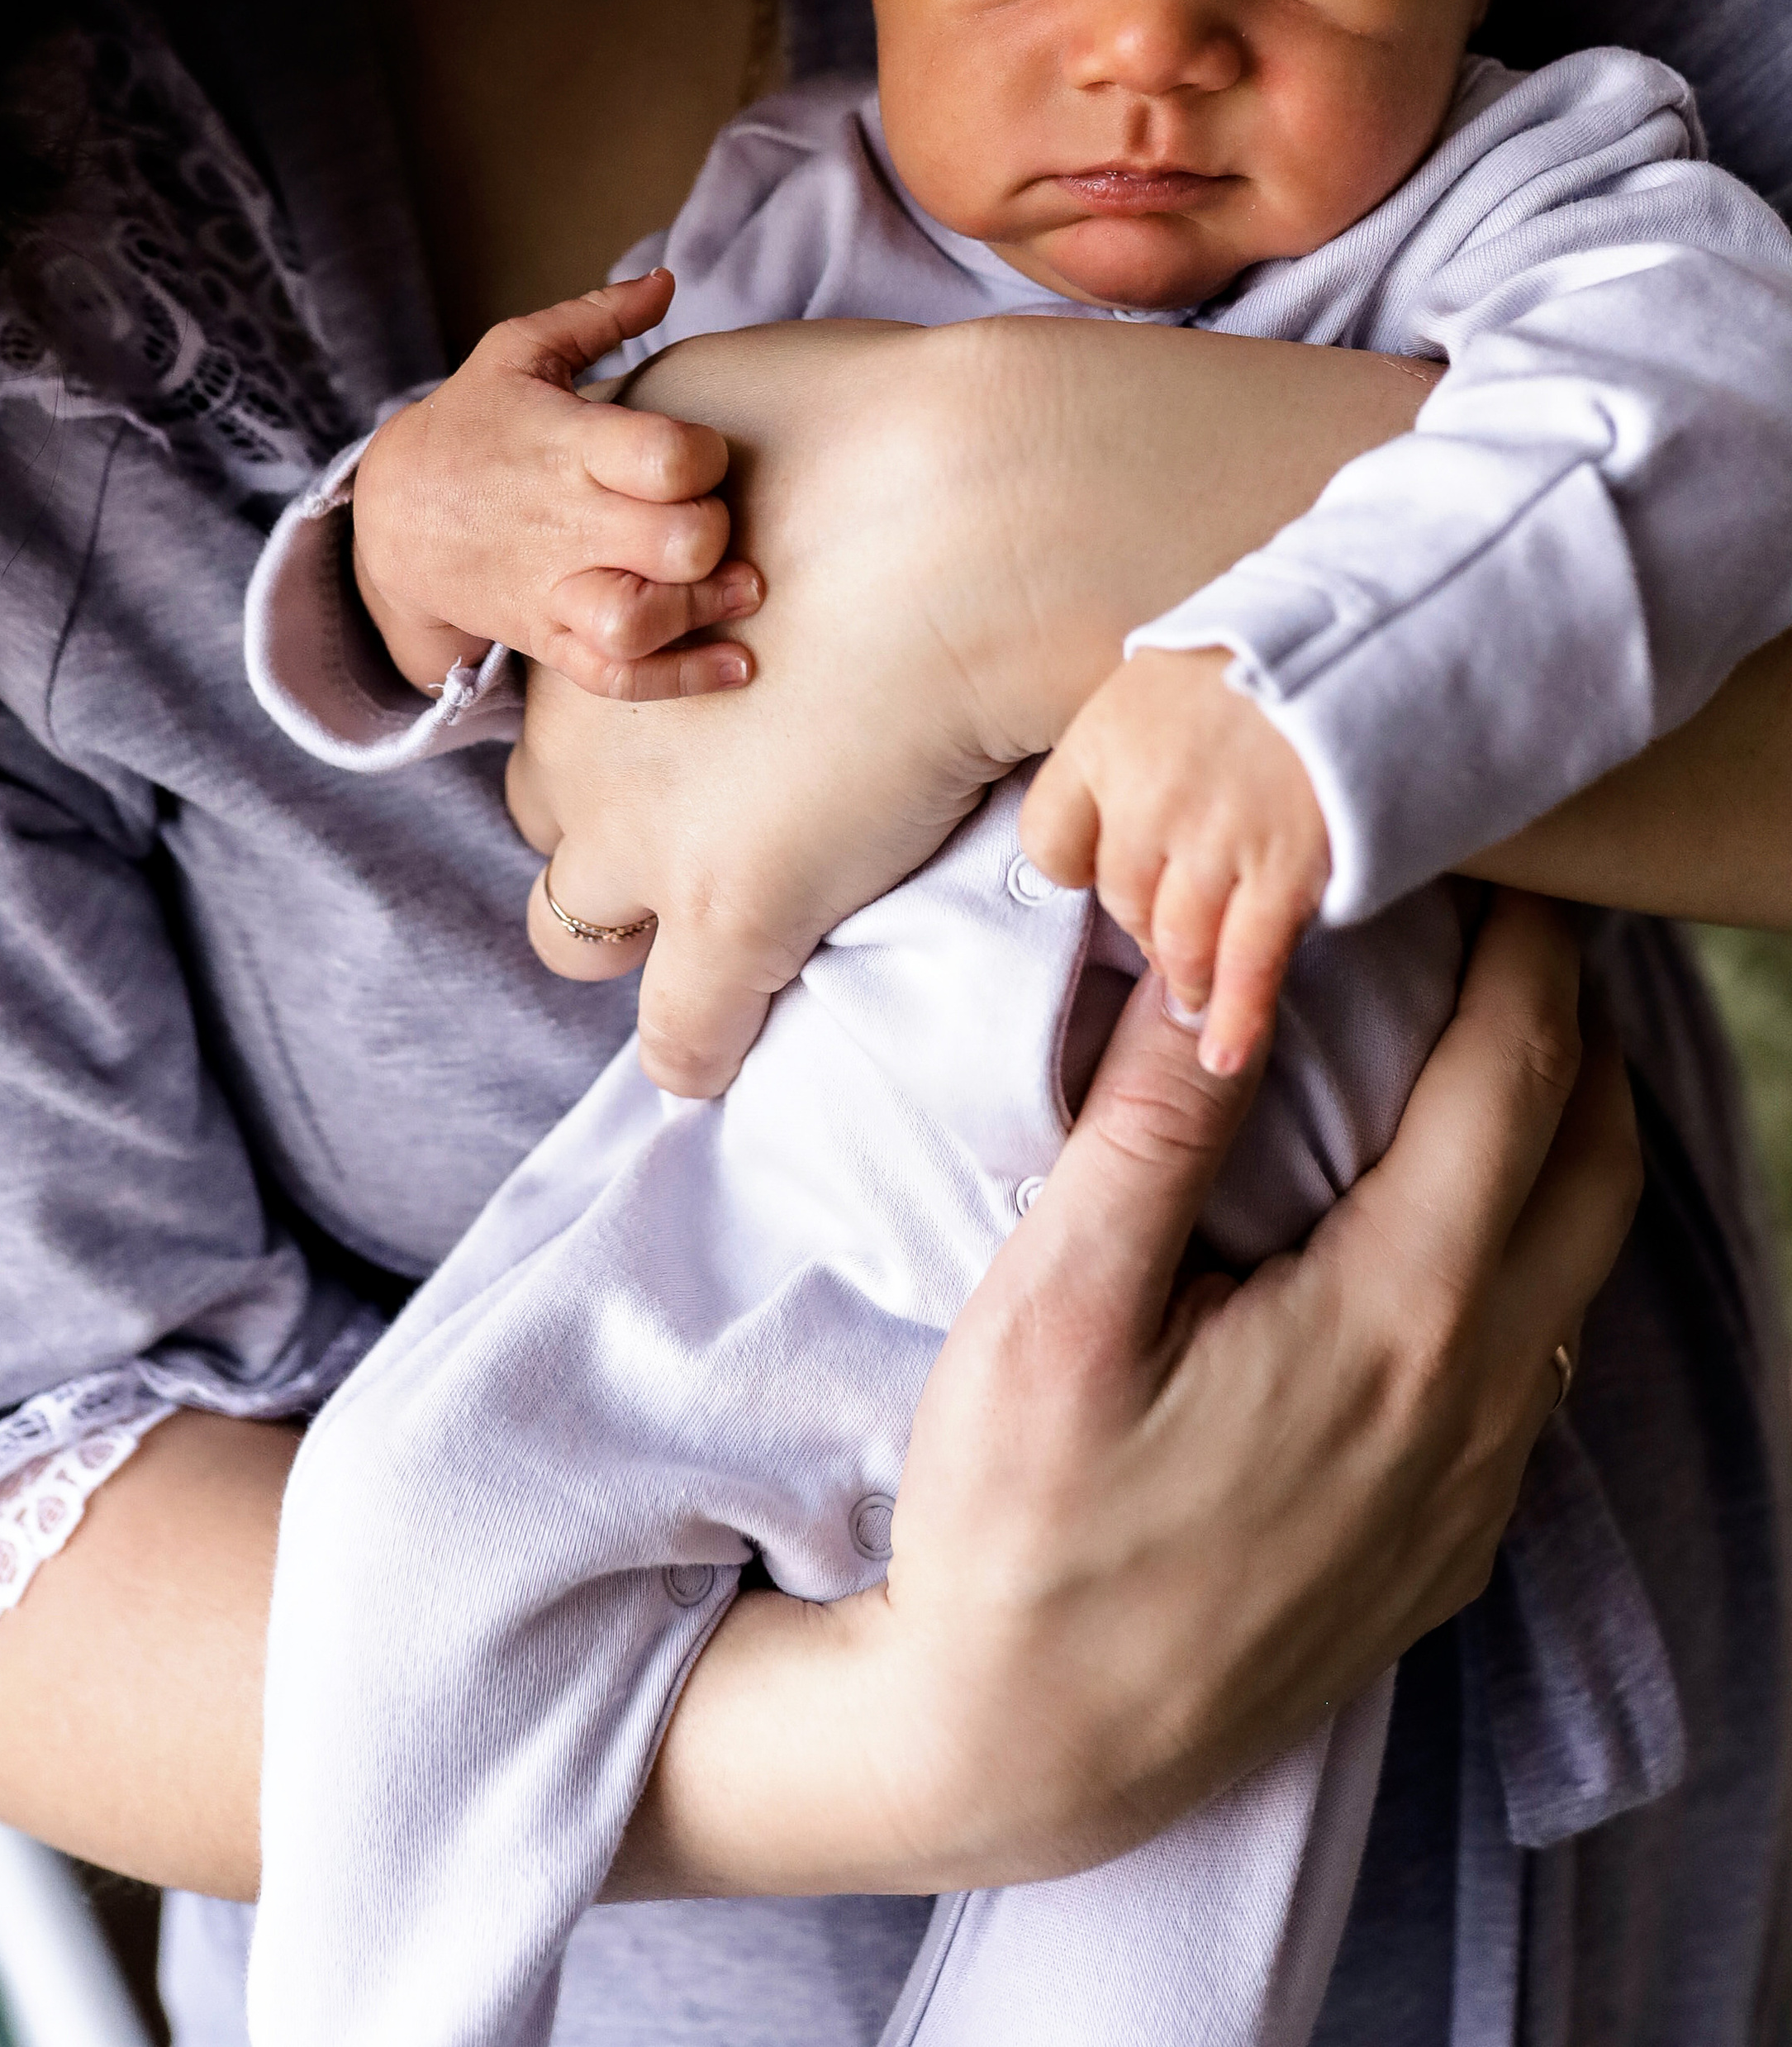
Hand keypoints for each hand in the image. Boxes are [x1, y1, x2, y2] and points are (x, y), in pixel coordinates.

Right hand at [349, 270, 759, 698]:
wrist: (391, 517)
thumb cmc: (471, 422)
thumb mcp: (517, 352)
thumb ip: (598, 315)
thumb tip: (667, 278)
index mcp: (566, 444)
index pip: (667, 458)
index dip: (706, 459)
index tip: (703, 456)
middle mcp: (565, 522)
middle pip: (675, 543)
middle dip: (714, 535)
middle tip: (717, 521)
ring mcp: (554, 588)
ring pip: (643, 621)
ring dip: (704, 611)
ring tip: (739, 589)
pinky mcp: (548, 637)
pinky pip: (617, 676)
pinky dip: (682, 679)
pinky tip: (736, 664)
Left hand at [506, 320, 1019, 1092]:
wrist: (970, 512)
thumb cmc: (878, 442)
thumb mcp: (719, 410)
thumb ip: (681, 465)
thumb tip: (702, 459)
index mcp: (580, 619)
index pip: (552, 707)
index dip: (625, 725)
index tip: (702, 726)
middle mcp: (580, 732)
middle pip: (546, 815)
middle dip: (610, 823)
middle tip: (722, 806)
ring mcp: (645, 837)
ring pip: (572, 932)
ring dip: (634, 935)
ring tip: (724, 924)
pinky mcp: (731, 914)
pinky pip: (680, 1039)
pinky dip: (700, 1050)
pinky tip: (735, 1045)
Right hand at [619, 890, 1638, 1897]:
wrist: (1021, 1755)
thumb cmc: (1016, 1526)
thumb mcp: (1056, 1306)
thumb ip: (1155, 1126)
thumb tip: (1221, 963)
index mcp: (1397, 1319)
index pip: (1516, 1079)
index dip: (1526, 949)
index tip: (1503, 856)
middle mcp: (1474, 1402)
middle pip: (1596, 1163)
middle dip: (1577, 1026)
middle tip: (1514, 927)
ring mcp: (1469, 1490)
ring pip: (1579, 1270)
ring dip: (1560, 1142)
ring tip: (1486, 1049)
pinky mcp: (1440, 1554)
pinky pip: (1537, 1368)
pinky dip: (1528, 1254)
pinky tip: (1444, 1231)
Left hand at [1021, 649, 1329, 1076]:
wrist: (1372, 632)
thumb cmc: (1278, 642)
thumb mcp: (1174, 667)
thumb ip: (1144, 733)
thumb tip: (1133, 788)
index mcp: (1106, 736)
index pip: (1049, 839)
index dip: (1078, 865)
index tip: (1103, 873)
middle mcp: (1147, 796)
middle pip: (1117, 896)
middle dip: (1143, 919)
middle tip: (1173, 925)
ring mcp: (1214, 839)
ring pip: (1175, 939)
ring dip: (1184, 972)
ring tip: (1194, 986)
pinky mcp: (1284, 872)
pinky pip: (1247, 966)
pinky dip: (1236, 1017)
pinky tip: (1222, 1054)